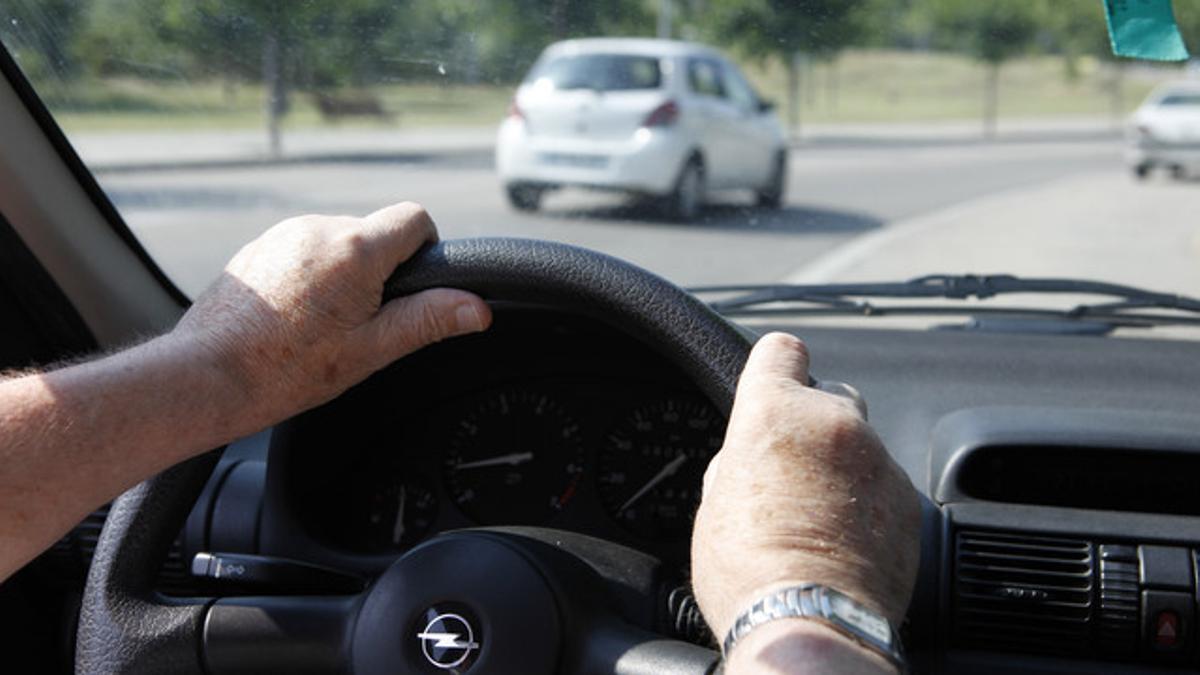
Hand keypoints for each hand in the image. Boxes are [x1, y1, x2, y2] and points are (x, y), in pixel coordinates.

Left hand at [172, 202, 490, 430]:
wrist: (207, 375)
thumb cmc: (286, 369)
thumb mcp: (370, 350)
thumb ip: (428, 320)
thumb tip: (477, 308)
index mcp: (355, 249)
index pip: (416, 218)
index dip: (425, 250)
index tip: (410, 289)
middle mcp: (319, 227)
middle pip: (376, 233)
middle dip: (380, 270)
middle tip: (360, 323)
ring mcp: (284, 234)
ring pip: (339, 242)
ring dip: (344, 273)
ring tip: (321, 325)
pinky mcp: (259, 246)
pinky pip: (304, 249)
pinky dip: (311, 276)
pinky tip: (293, 317)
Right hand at [691, 333, 919, 643]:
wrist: (810, 623)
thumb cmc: (748, 570)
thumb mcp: (714, 504)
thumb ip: (739, 460)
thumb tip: (751, 459)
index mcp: (774, 411)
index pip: (781, 349)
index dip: (776, 366)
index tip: (776, 379)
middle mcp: (833, 423)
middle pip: (829, 395)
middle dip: (813, 423)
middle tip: (791, 469)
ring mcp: (878, 460)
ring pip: (860, 445)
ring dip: (843, 468)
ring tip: (817, 518)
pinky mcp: (908, 501)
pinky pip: (885, 487)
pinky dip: (868, 504)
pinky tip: (843, 540)